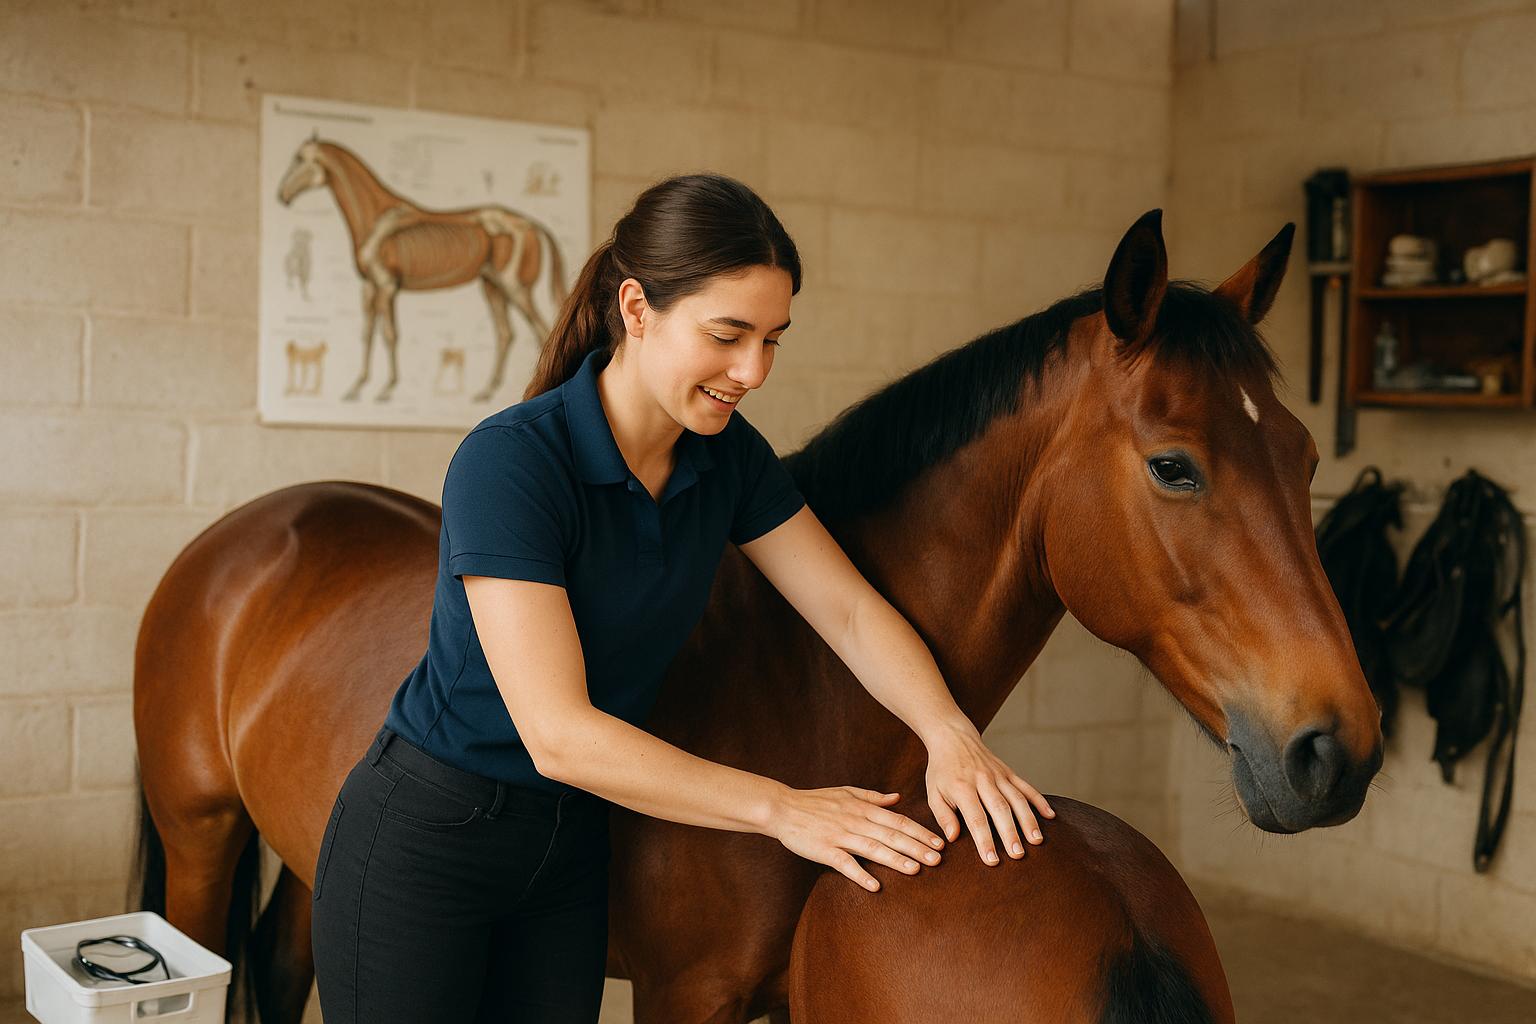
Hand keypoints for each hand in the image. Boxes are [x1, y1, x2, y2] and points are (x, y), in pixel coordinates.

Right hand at [769, 785, 946, 891]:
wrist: (783, 808)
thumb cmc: (816, 800)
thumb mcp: (847, 792)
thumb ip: (874, 797)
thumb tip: (898, 798)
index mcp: (863, 808)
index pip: (898, 820)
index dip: (920, 832)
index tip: (939, 843)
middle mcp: (856, 821)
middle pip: (891, 835)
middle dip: (916, 847)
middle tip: (938, 860)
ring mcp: (840, 835)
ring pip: (873, 848)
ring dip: (895, 860)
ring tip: (916, 870)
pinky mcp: (824, 849)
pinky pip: (844, 864)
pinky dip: (860, 874)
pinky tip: (875, 886)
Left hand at [924, 722, 1054, 864]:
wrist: (953, 737)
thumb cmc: (942, 770)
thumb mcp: (933, 792)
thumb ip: (943, 815)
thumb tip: (952, 838)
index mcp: (962, 787)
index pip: (975, 818)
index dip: (984, 840)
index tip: (992, 860)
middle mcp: (983, 780)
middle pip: (1000, 809)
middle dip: (1010, 833)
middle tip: (1018, 855)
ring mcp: (998, 775)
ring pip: (1017, 798)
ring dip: (1028, 820)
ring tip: (1036, 841)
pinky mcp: (1008, 771)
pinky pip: (1026, 786)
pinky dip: (1040, 800)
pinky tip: (1050, 816)